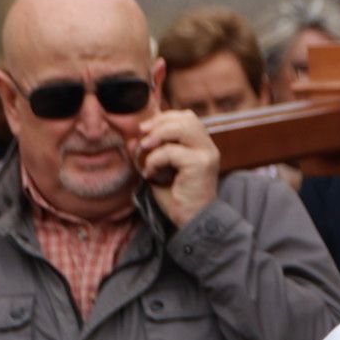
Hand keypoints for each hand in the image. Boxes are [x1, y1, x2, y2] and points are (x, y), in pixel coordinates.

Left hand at [135, 110, 219, 227]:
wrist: (192, 222)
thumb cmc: (177, 199)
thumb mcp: (160, 170)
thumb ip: (150, 153)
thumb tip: (131, 139)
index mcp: (202, 146)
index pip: (187, 117)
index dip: (164, 118)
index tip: (145, 130)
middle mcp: (208, 147)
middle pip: (186, 118)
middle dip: (159, 123)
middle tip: (142, 138)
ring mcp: (206, 155)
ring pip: (182, 128)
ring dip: (158, 136)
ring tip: (145, 150)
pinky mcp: (200, 165)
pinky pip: (171, 152)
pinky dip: (155, 160)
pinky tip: (151, 174)